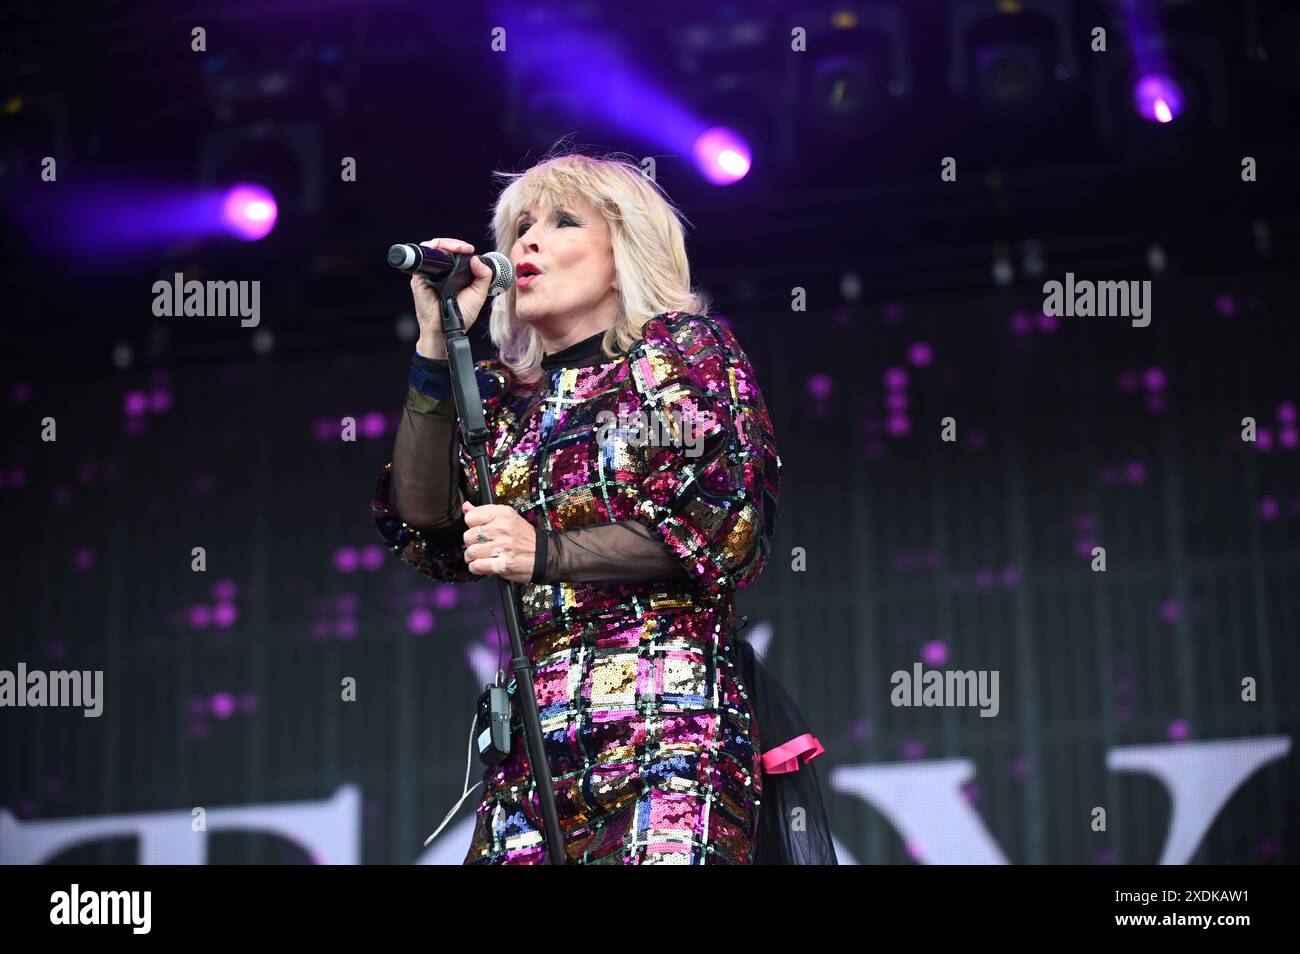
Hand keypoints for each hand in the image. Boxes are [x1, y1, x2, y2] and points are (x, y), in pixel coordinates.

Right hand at [410, 237, 494, 358]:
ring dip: (444, 244)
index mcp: (452, 273)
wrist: (448, 329)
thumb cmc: (461, 315)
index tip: (470, 249)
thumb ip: (483, 276)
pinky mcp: (419, 279)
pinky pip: (422, 260)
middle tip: (466, 248)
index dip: (460, 247)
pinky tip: (444, 253)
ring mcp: (427, 274)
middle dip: (454, 243)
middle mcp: (439, 272)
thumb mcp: (478, 294)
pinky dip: (432, 251)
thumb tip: (477, 258)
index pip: (453, 253)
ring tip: (458, 249)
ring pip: (431, 249)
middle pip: (442, 247)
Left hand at [461, 500, 535, 582]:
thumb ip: (485, 512)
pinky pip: (476, 566)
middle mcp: (502, 529)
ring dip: (473, 557)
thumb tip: (466, 507)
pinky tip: (482, 565)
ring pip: (470, 552)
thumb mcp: (508, 518)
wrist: (545, 556)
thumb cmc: (525, 538)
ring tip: (482, 556)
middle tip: (482, 545)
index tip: (481, 530)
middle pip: (468, 536)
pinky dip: (476, 568)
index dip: (473, 526)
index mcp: (503, 514)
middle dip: (472, 543)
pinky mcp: (502, 565)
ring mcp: (502, 547)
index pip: (470, 517)